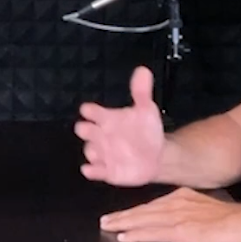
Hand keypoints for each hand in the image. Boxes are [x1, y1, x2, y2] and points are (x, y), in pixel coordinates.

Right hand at [74, 66, 164, 186]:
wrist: (155, 156)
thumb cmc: (146, 130)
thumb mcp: (146, 110)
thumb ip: (141, 92)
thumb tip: (142, 70)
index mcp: (107, 118)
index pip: (92, 111)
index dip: (89, 111)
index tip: (88, 110)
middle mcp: (101, 134)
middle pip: (84, 130)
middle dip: (85, 130)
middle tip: (89, 130)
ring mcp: (102, 153)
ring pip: (89, 151)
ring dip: (91, 150)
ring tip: (99, 150)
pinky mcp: (106, 170)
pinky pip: (94, 171)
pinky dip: (91, 170)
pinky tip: (92, 169)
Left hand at [98, 187, 240, 241]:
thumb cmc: (231, 218)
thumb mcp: (206, 206)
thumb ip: (191, 209)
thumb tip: (185, 214)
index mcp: (182, 196)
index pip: (153, 204)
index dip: (135, 210)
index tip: (121, 214)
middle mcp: (176, 203)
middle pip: (143, 210)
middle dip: (122, 216)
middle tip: (104, 220)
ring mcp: (177, 217)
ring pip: (143, 220)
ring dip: (124, 224)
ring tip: (108, 227)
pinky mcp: (180, 232)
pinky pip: (153, 234)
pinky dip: (137, 235)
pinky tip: (125, 238)